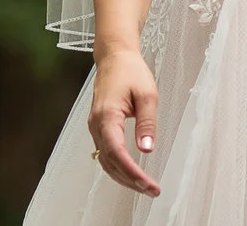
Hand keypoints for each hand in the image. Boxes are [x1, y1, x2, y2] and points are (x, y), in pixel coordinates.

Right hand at [87, 45, 161, 195]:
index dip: (132, 171)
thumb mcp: (147, 94)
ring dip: (124, 177)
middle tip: (152, 190)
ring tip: (144, 187)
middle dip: (130, 180)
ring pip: (106, 161)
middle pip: (110, 162)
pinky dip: (118, 167)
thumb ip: (147, 123)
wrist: (115, 57)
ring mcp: (95, 126)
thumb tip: (147, 150)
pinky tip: (131, 174)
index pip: (117, 152)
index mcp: (107, 115)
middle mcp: (97, 124)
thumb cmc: (130, 71)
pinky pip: (105, 154)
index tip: (148, 184)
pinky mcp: (99, 127)